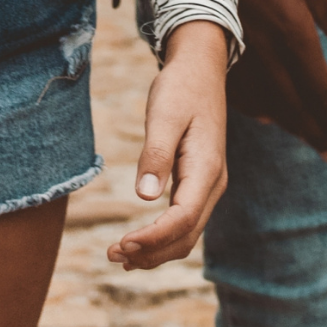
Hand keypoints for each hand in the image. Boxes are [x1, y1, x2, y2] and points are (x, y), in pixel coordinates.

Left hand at [111, 20, 228, 269]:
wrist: (200, 70)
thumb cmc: (181, 89)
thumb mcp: (165, 115)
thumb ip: (156, 154)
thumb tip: (145, 197)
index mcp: (207, 170)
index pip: (183, 218)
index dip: (154, 237)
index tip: (123, 244)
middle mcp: (213, 184)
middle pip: (186, 234)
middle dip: (152, 252)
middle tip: (112, 256)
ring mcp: (208, 186)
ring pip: (186, 232)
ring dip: (156, 249)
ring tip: (120, 257)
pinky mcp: (198, 183)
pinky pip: (183, 220)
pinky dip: (162, 236)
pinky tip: (138, 241)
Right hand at [228, 0, 326, 160]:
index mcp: (293, 30)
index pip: (320, 87)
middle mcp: (266, 48)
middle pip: (295, 103)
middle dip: (317, 131)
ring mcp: (239, 50)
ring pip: (267, 101)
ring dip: (291, 125)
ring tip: (309, 139)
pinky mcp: (218, 46)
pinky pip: (238, 89)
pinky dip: (256, 107)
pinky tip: (268, 116)